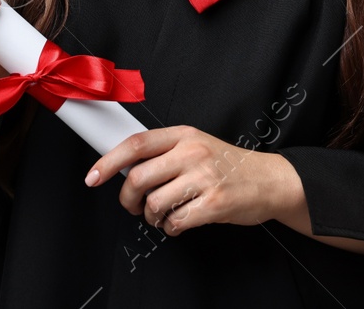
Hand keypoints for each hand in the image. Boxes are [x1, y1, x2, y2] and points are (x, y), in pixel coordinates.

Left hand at [84, 126, 304, 235]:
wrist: (270, 181)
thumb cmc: (229, 165)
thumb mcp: (197, 145)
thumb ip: (166, 152)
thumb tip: (125, 169)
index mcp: (184, 134)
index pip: (136, 144)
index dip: (109, 161)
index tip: (93, 177)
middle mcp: (193, 152)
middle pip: (139, 177)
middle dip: (129, 199)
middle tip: (135, 206)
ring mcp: (204, 178)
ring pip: (155, 203)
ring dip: (152, 217)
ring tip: (163, 215)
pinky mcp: (214, 203)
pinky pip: (175, 222)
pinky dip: (171, 228)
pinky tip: (180, 222)